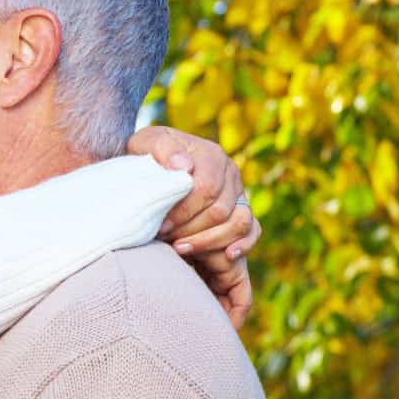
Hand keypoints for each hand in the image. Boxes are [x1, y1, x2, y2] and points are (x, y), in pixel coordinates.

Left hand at [127, 125, 261, 328]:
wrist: (152, 166)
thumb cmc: (146, 156)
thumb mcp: (145, 144)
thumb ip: (161, 149)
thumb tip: (185, 166)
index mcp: (211, 155)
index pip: (207, 189)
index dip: (183, 211)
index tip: (160, 225)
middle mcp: (230, 173)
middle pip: (220, 210)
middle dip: (190, 229)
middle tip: (164, 238)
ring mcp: (239, 193)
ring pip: (238, 223)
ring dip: (208, 241)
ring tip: (179, 248)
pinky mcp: (241, 211)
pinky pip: (253, 231)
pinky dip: (243, 245)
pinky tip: (227, 255)